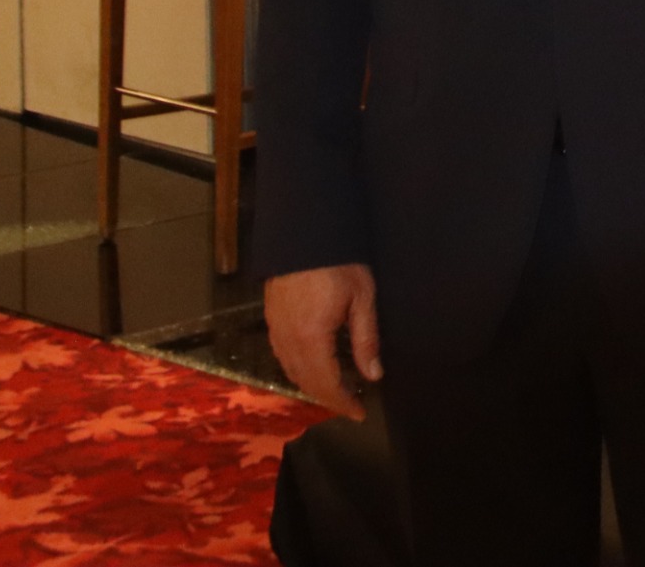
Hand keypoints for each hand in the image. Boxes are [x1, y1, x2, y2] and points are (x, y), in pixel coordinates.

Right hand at [265, 262, 381, 419]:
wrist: (304, 231)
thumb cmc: (339, 262)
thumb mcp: (362, 298)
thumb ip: (366, 339)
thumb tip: (373, 376)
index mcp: (311, 338)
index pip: (326, 384)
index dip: (342, 403)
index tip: (359, 414)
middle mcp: (288, 340)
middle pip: (305, 382)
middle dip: (327, 398)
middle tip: (349, 405)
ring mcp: (275, 329)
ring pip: (290, 371)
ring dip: (312, 385)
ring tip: (335, 390)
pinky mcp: (270, 319)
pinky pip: (282, 356)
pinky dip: (298, 369)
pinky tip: (313, 366)